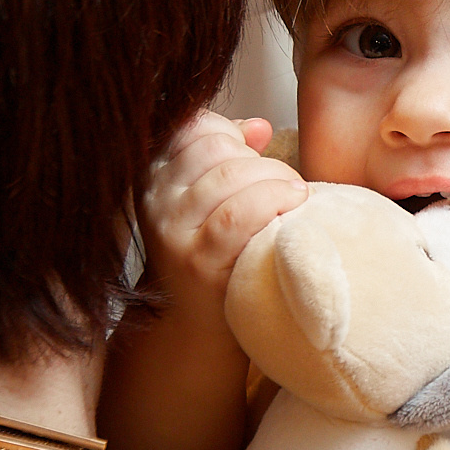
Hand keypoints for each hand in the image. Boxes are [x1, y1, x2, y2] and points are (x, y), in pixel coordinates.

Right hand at [143, 112, 306, 316]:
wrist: (195, 323)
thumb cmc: (211, 255)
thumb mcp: (210, 200)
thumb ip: (229, 156)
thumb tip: (258, 126)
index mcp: (156, 175)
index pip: (195, 127)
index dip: (234, 134)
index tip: (255, 157)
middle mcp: (156, 199)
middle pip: (216, 148)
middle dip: (262, 160)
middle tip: (286, 183)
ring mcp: (173, 231)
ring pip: (229, 175)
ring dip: (275, 178)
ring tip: (294, 195)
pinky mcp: (197, 262)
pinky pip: (237, 216)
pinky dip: (271, 202)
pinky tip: (291, 207)